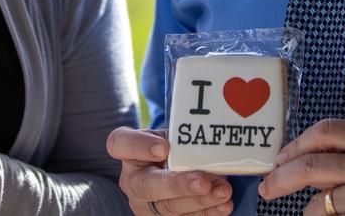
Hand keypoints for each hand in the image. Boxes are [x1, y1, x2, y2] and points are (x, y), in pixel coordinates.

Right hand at [106, 126, 232, 214]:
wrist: (169, 170)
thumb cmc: (170, 149)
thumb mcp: (168, 137)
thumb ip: (178, 138)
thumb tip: (208, 141)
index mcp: (127, 152)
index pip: (120, 144)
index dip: (140, 146)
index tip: (164, 147)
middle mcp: (131, 180)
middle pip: (147, 186)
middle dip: (178, 185)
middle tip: (203, 182)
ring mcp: (145, 204)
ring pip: (169, 207)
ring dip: (199, 201)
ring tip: (223, 190)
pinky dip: (207, 212)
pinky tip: (224, 205)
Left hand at [257, 119, 344, 215]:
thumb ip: (343, 149)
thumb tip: (290, 157)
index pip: (326, 130)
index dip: (297, 143)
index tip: (280, 158)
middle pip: (311, 166)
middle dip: (281, 178)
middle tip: (266, 188)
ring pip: (317, 201)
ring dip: (311, 206)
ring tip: (328, 206)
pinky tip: (341, 215)